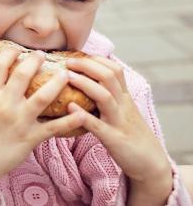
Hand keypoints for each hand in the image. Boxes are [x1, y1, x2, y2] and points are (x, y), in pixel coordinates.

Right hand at [0, 49, 86, 202]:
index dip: (9, 53)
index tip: (17, 48)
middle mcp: (5, 104)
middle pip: (22, 75)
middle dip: (35, 61)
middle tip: (43, 55)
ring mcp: (19, 120)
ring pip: (43, 97)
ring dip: (57, 83)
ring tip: (66, 74)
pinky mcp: (31, 137)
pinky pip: (54, 127)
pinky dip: (70, 120)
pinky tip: (81, 112)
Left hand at [65, 57, 172, 201]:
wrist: (151, 163)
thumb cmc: (130, 135)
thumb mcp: (123, 112)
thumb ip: (109, 97)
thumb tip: (86, 82)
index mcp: (124, 98)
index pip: (115, 70)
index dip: (97, 60)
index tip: (78, 54)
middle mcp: (123, 106)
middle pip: (109, 77)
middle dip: (88, 65)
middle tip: (68, 61)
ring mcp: (118, 122)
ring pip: (105, 96)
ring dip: (85, 83)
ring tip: (67, 76)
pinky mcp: (114, 139)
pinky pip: (98, 126)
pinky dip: (84, 116)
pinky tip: (70, 108)